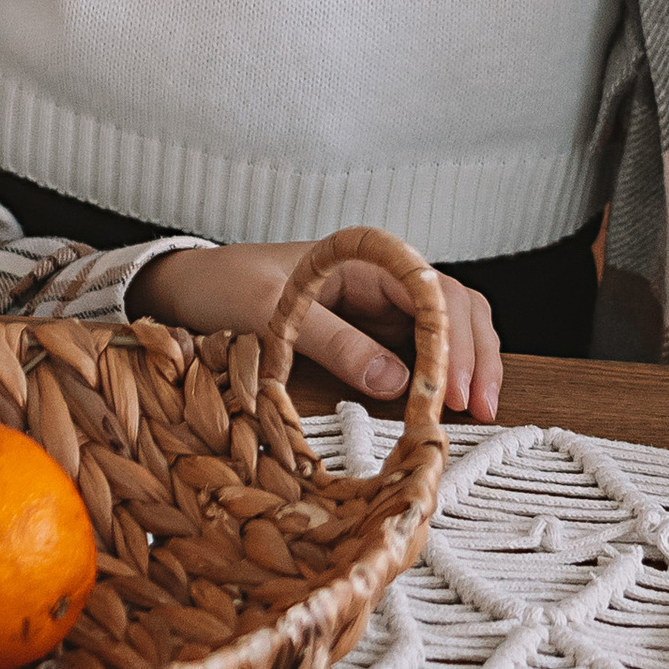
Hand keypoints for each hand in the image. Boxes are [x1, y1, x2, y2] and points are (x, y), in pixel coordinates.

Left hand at [136, 241, 500, 422]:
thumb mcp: (271, 311)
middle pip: (454, 306)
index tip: (451, 385)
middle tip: (478, 408)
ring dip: (469, 364)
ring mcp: (380, 308)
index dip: (452, 336)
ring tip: (479, 410)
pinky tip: (450, 405)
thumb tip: (399, 381)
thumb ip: (334, 342)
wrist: (190, 288)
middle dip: (474, 353)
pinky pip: (422, 350)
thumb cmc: (227, 286)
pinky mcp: (371, 336)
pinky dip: (444, 374)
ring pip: (449, 327)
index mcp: (363, 258)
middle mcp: (381, 279)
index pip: (431, 288)